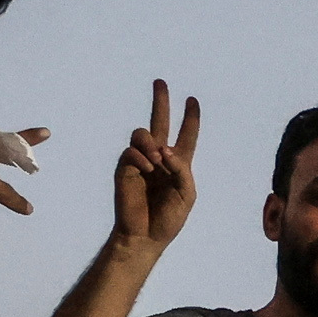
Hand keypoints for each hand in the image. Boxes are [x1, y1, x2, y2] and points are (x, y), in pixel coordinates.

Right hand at [107, 81, 201, 256]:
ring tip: (157, 161)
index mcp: (178, 164)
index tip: (192, 100)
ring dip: (152, 143)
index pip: (186, 135)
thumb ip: (181, 169)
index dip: (190, 118)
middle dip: (160, 101)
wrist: (145, 235)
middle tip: (160, 82)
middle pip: (160, 122)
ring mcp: (141, 161)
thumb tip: (165, 149)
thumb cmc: (168, 218)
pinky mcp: (125, 168)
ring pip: (143, 133)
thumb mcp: (187, 193)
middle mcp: (159, 158)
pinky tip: (148, 168)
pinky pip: (132, 150)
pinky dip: (142, 156)